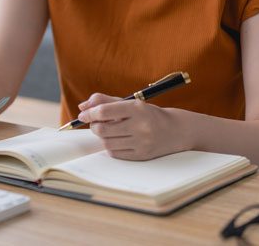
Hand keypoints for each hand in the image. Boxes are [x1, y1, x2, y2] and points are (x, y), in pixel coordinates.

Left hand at [77, 93, 192, 160]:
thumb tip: (83, 106)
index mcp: (137, 108)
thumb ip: (106, 101)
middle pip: (103, 129)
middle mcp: (140, 126)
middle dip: (94, 126)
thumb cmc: (148, 114)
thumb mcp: (130, 102)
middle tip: (96, 123)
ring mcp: (141, 143)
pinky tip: (117, 140)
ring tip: (108, 131)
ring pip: (107, 142)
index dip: (89, 113)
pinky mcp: (141, 156)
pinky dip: (111, 146)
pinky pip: (115, 153)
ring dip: (102, 136)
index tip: (83, 115)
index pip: (104, 111)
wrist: (175, 130)